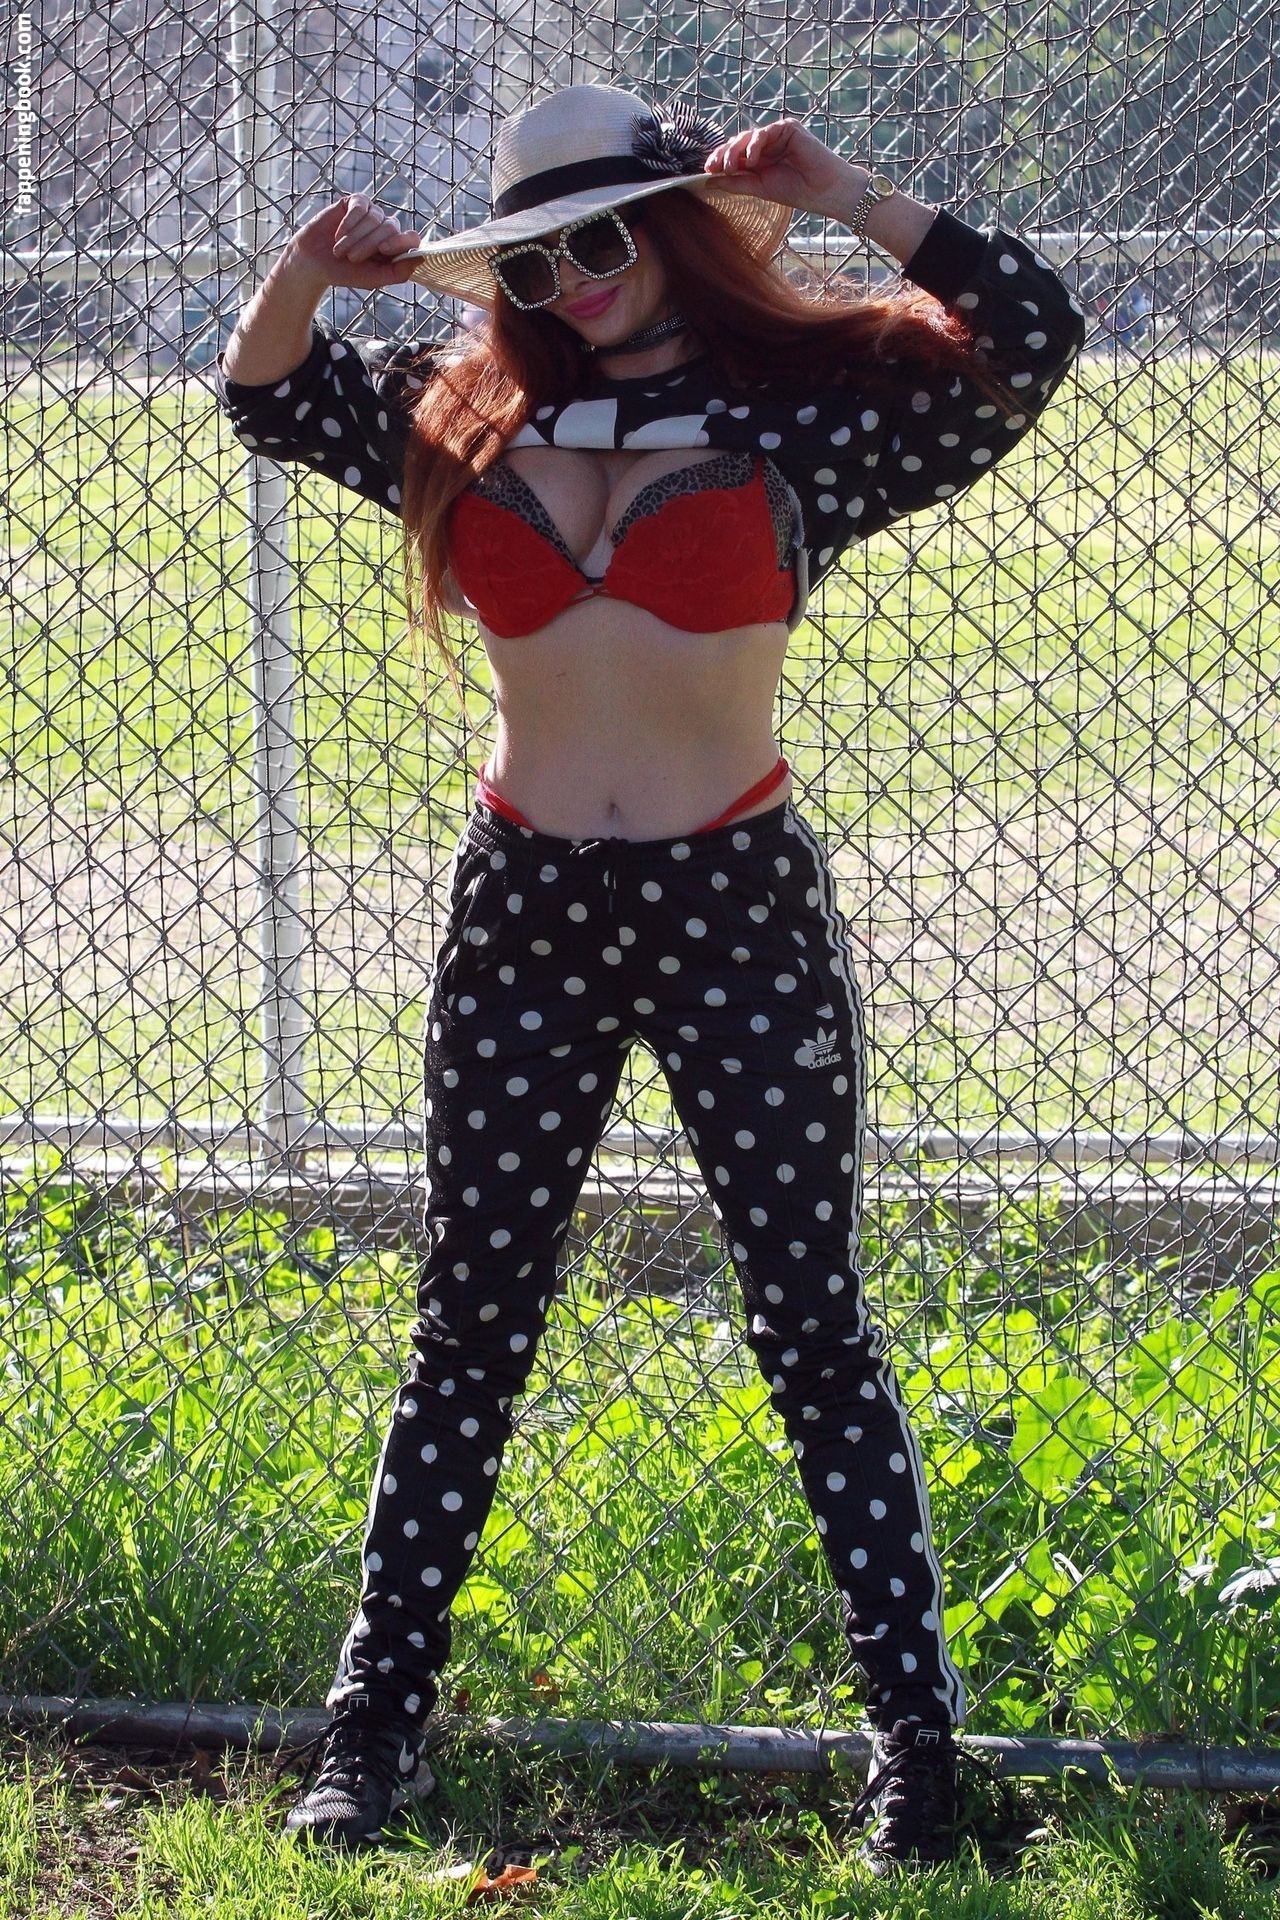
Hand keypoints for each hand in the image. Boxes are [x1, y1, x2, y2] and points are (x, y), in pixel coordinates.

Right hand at [284, 192, 424, 290]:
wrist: (313, 262)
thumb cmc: (344, 273)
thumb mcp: (373, 278)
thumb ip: (398, 272)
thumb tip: (421, 258)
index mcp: (395, 248)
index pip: (412, 239)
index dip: (401, 242)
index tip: (383, 250)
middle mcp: (387, 228)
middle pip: (391, 228)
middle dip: (369, 245)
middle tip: (351, 258)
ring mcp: (372, 213)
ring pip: (375, 218)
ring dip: (355, 237)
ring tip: (339, 250)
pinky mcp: (356, 202)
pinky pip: (361, 206)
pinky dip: (349, 222)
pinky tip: (338, 233)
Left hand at [703, 120, 855, 218]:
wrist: (823, 191)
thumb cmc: (796, 190)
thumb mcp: (759, 188)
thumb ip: (736, 182)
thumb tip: (708, 180)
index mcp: (760, 158)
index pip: (735, 154)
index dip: (720, 159)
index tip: (707, 170)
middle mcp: (768, 143)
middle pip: (739, 142)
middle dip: (724, 154)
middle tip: (713, 167)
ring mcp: (778, 134)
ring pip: (749, 136)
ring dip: (736, 151)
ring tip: (731, 167)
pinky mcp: (789, 128)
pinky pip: (766, 132)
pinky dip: (756, 144)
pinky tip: (752, 160)